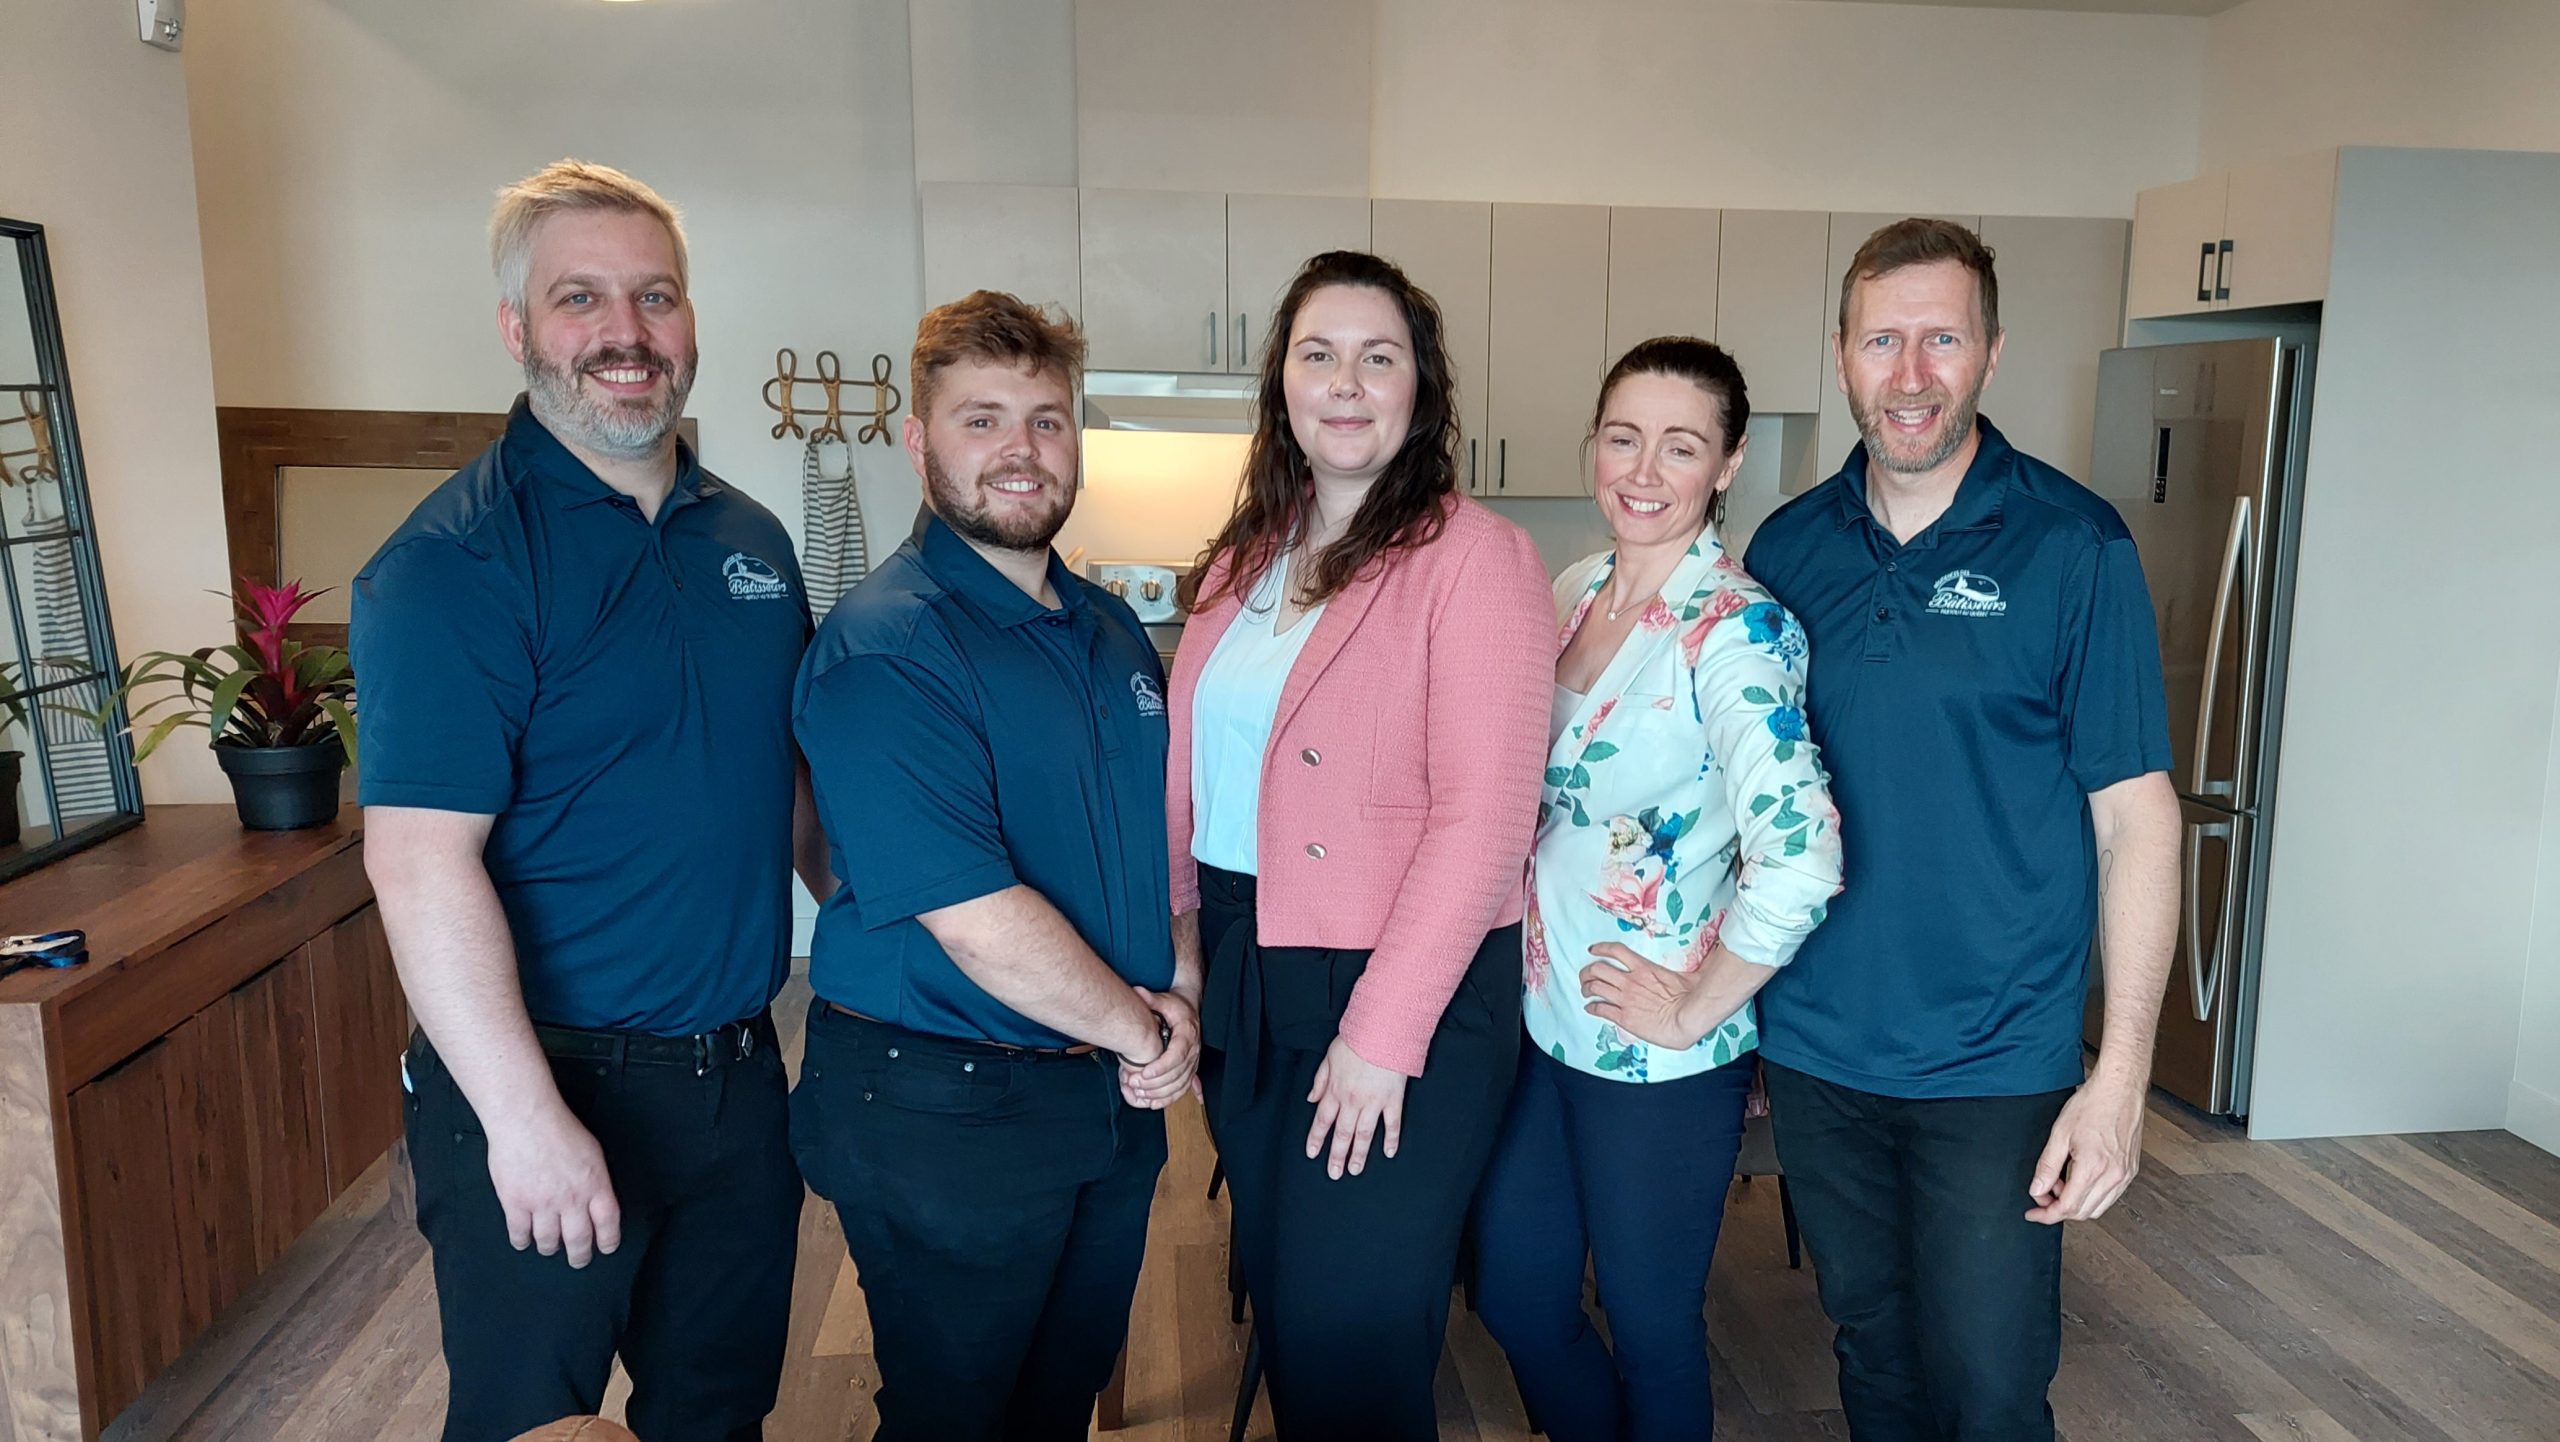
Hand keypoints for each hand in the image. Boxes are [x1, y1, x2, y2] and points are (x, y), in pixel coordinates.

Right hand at [484, 1105, 620, 1267]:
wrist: (526, 1119)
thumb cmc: (560, 1128)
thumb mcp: (592, 1152)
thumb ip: (595, 1179)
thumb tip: (596, 1198)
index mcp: (595, 1185)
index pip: (608, 1223)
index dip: (609, 1240)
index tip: (607, 1248)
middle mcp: (571, 1200)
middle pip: (579, 1240)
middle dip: (580, 1255)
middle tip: (579, 1261)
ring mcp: (542, 1204)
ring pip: (548, 1241)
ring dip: (550, 1248)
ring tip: (550, 1248)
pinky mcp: (515, 1204)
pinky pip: (519, 1233)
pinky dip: (522, 1241)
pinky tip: (523, 1241)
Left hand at [1120, 987, 1200, 1108]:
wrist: (1190, 1011)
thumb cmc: (1177, 1008)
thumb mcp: (1165, 1000)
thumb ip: (1151, 999)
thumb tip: (1138, 992)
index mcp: (1188, 1035)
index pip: (1177, 1055)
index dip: (1161, 1067)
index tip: (1144, 1072)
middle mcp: (1193, 1051)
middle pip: (1177, 1074)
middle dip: (1155, 1083)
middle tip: (1134, 1084)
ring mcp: (1193, 1063)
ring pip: (1180, 1085)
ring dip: (1160, 1093)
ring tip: (1140, 1094)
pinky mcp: (1189, 1070)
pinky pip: (1183, 1089)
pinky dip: (1169, 1099)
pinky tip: (1154, 1104)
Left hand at [1305, 1035, 1407, 1178]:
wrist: (1382, 1031)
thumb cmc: (1357, 1040)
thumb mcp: (1329, 1057)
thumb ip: (1320, 1080)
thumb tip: (1311, 1098)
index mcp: (1335, 1090)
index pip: (1322, 1120)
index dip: (1316, 1138)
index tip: (1312, 1153)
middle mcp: (1352, 1101)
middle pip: (1342, 1133)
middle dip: (1337, 1155)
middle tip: (1334, 1172)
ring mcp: (1373, 1102)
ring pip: (1364, 1135)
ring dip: (1359, 1155)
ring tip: (1355, 1170)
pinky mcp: (1393, 1099)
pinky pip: (1392, 1124)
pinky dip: (1391, 1140)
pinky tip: (1388, 1152)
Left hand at [1580, 942, 1707, 1048]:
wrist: (1687, 1019)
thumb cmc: (1692, 998)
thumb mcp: (1690, 975)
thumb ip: (1691, 965)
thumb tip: (1711, 953)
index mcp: (1644, 968)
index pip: (1615, 951)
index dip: (1600, 948)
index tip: (1593, 950)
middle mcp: (1629, 981)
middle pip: (1597, 969)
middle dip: (1587, 971)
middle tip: (1585, 975)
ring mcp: (1625, 999)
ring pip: (1594, 987)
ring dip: (1586, 988)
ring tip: (1585, 991)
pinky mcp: (1624, 1017)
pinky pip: (1600, 1009)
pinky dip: (1591, 1008)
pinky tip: (1589, 1008)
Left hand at [2026, 1074, 2145, 1223]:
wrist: (2120, 1089)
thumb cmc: (2093, 1105)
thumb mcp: (2060, 1134)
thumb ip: (2047, 1166)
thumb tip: (2037, 1190)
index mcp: (2094, 1168)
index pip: (2068, 1208)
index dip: (2047, 1214)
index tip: (2033, 1213)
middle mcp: (2114, 1177)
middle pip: (2083, 1213)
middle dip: (2058, 1209)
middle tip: (2042, 1193)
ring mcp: (2125, 1175)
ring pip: (2098, 1208)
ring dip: (2075, 1204)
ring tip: (2060, 1181)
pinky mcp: (2131, 1171)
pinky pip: (2110, 1197)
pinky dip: (2091, 1196)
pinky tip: (2078, 1179)